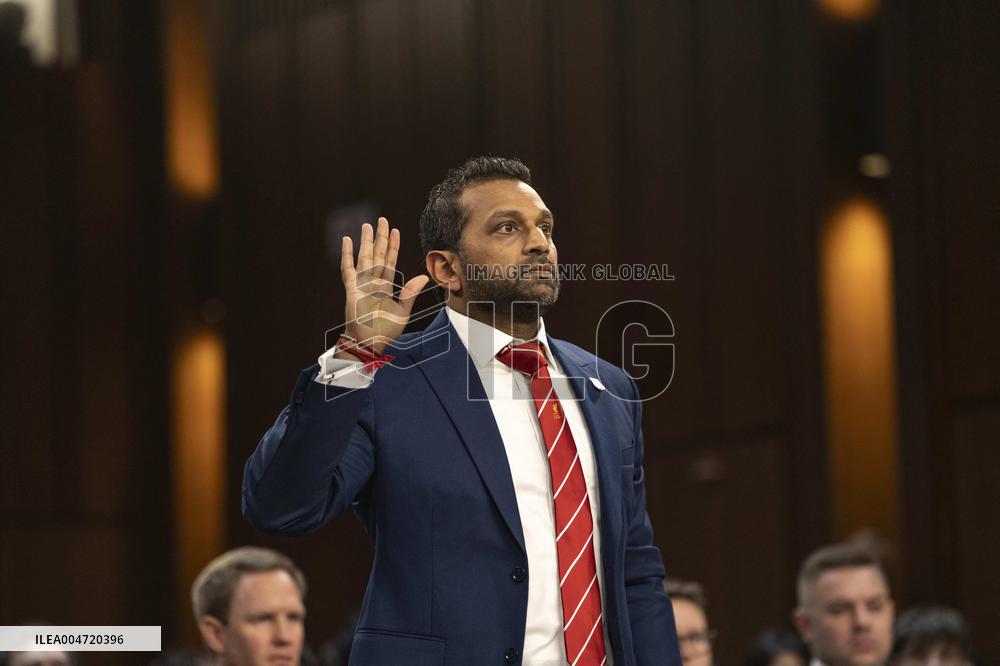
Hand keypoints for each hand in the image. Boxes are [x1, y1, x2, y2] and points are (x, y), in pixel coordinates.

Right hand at [340, 217, 429, 353]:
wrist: (368, 342)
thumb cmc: (384, 330)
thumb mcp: (403, 312)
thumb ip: (410, 293)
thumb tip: (424, 277)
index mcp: (386, 286)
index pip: (390, 261)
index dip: (393, 246)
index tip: (395, 231)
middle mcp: (374, 282)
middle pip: (378, 254)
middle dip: (380, 237)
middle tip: (382, 220)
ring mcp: (362, 283)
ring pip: (364, 257)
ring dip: (366, 241)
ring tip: (367, 225)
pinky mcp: (351, 288)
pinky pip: (348, 268)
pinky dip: (347, 254)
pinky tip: (347, 240)